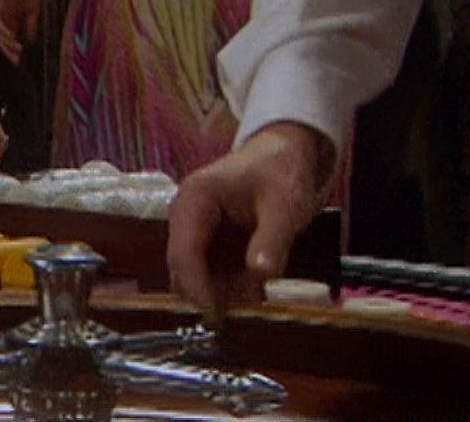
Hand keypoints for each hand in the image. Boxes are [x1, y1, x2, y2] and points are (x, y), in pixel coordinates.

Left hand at [0, 0, 39, 63]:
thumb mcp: (32, 10)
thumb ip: (30, 26)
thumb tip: (30, 42)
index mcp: (11, 18)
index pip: (8, 39)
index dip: (13, 51)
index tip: (20, 62)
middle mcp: (3, 16)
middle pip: (1, 38)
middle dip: (8, 51)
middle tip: (16, 61)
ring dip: (6, 42)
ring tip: (16, 50)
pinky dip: (3, 29)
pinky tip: (11, 37)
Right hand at [166, 122, 331, 318]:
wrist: (286, 153)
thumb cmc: (281, 172)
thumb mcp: (284, 205)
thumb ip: (272, 239)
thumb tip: (260, 274)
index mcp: (195, 200)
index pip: (183, 253)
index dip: (196, 288)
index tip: (217, 316)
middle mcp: (186, 217)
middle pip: (183, 269)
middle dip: (210, 294)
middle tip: (245, 309)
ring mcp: (195, 230)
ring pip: (195, 276)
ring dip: (222, 293)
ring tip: (256, 296)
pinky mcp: (208, 241)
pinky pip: (210, 273)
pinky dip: (230, 286)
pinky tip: (255, 287)